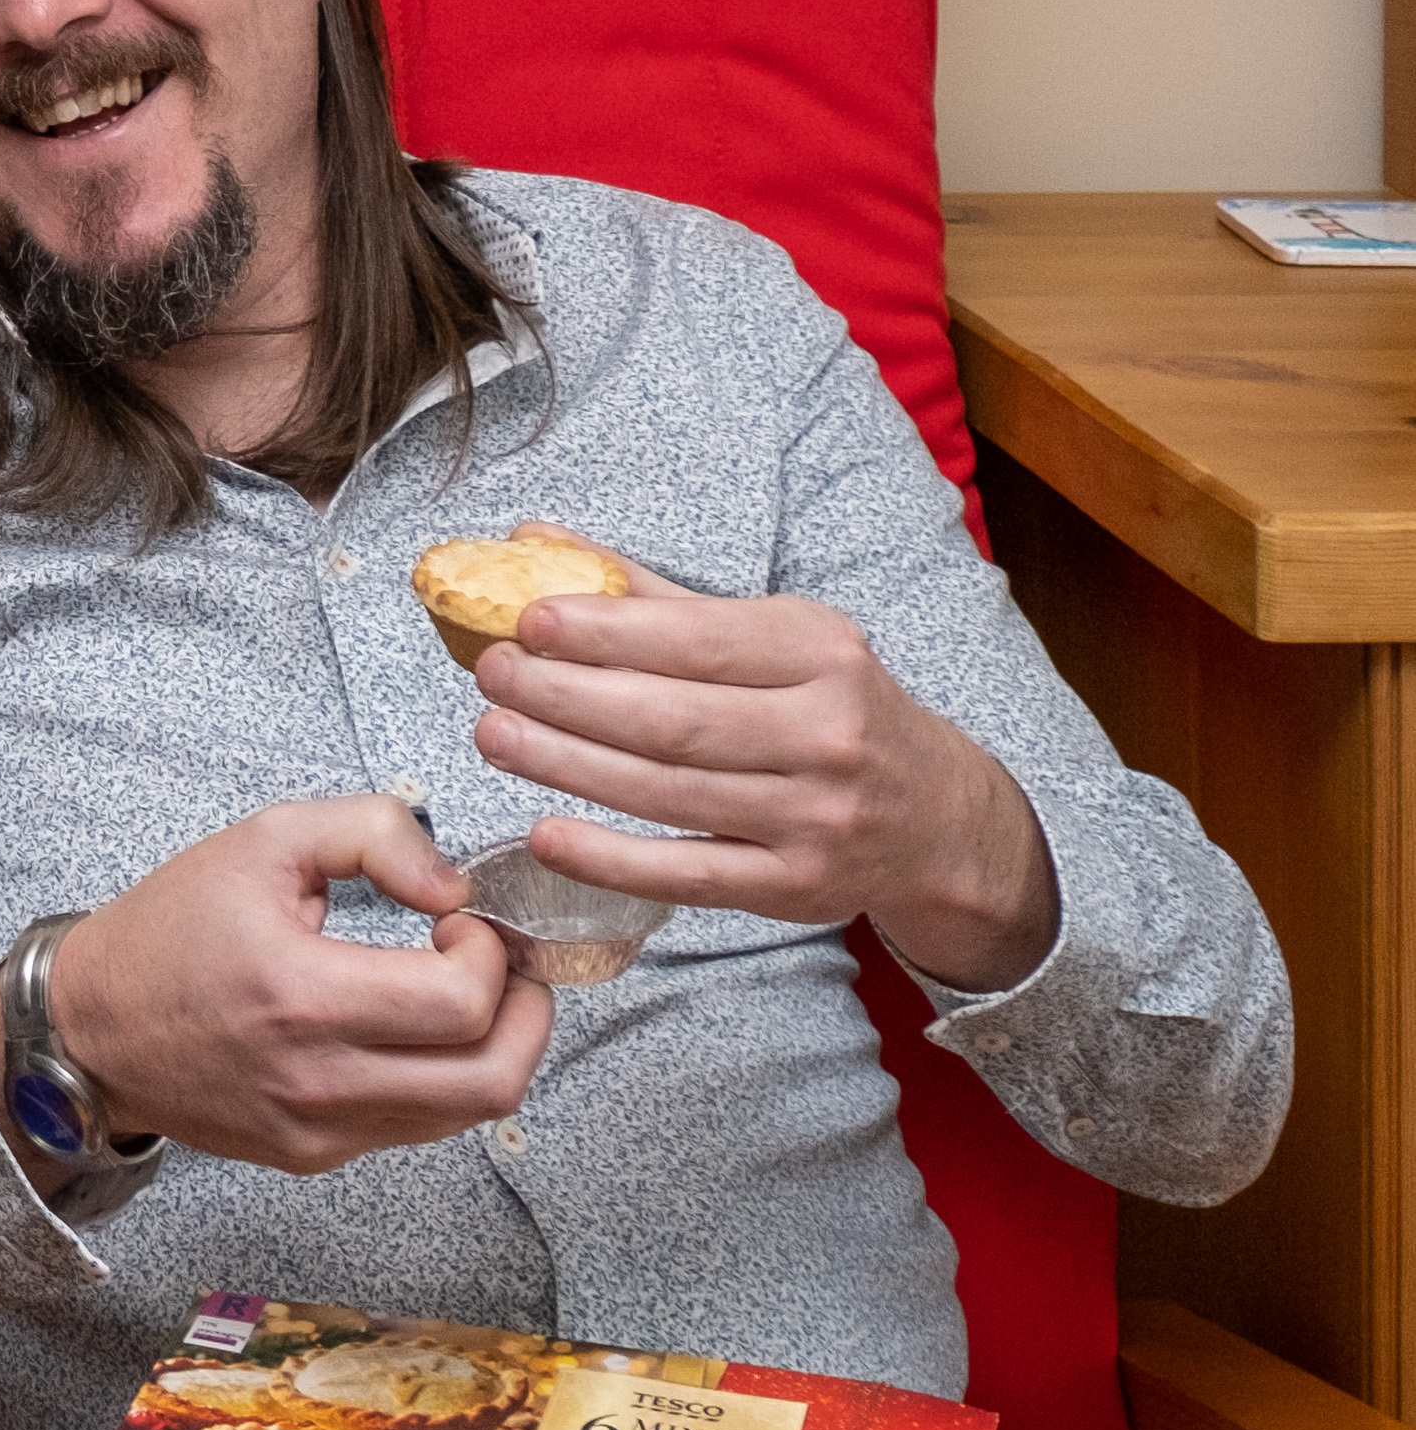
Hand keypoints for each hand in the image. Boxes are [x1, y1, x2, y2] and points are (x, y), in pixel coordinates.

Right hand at [0, 795, 552, 1175]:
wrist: (90, 1028)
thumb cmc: (170, 930)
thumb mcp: (262, 840)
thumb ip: (373, 833)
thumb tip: (453, 885)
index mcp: (300, 995)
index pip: (460, 1002)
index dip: (491, 953)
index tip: (461, 921)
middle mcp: (315, 1080)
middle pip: (492, 1080)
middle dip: (527, 1015)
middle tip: (503, 968)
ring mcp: (318, 1130)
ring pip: (468, 1115)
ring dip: (495, 1051)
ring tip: (466, 996)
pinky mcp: (312, 1154)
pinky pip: (416, 1128)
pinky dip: (441, 1080)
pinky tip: (412, 1032)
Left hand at [462, 528, 1060, 991]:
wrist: (937, 817)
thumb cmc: (830, 707)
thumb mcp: (775, 636)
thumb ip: (651, 594)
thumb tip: (531, 541)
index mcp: (822, 654)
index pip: (699, 639)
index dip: (606, 632)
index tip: (528, 620)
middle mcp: (827, 735)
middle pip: (673, 719)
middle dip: (568, 695)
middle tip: (492, 674)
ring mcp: (813, 818)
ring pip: (668, 792)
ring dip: (567, 765)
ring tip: (493, 734)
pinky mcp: (794, 888)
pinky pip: (686, 875)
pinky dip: (609, 858)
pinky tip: (544, 832)